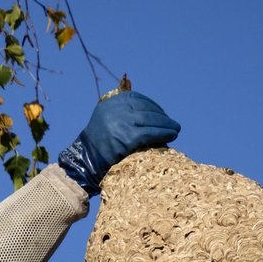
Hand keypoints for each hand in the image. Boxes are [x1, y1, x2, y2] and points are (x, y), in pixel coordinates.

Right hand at [57, 90, 180, 195]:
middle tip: (174, 124)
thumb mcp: (107, 120)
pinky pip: (150, 134)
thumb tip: (148, 112)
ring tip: (176, 130)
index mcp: (111, 103)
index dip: (153, 106)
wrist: (86, 162)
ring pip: (150, 121)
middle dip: (162, 117)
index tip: (162, 114)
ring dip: (166, 125)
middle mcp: (115, 110)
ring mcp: (121, 124)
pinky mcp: (127, 139)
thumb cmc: (99, 145)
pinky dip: (163, 134)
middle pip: (145, 110)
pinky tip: (172, 136)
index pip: (137, 99)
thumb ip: (122, 113)